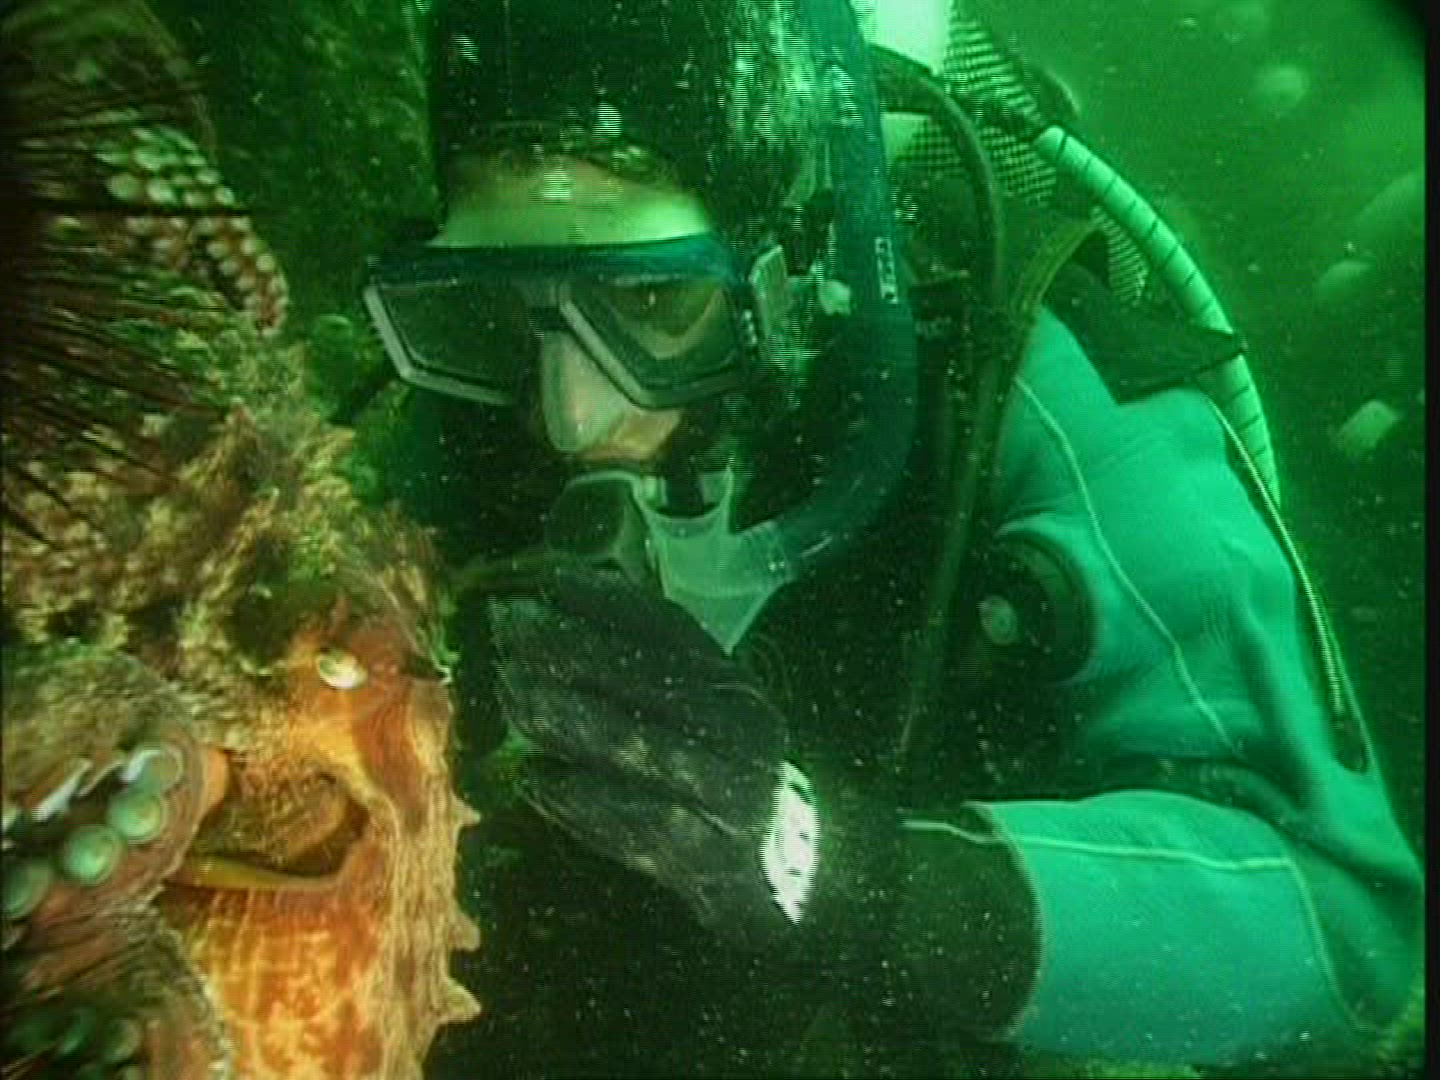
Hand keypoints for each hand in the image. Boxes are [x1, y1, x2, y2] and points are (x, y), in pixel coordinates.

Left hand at [486, 563, 817, 946]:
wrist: (781, 869)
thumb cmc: (719, 774)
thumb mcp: (704, 711)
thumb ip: (650, 669)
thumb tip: (564, 609)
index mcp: (736, 688)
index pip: (670, 630)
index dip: (608, 601)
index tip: (549, 578)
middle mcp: (739, 730)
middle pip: (645, 679)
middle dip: (569, 648)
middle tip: (508, 628)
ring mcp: (725, 791)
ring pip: (634, 743)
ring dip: (563, 714)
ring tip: (508, 689)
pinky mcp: (703, 851)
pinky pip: (630, 820)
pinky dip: (577, 800)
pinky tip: (532, 779)